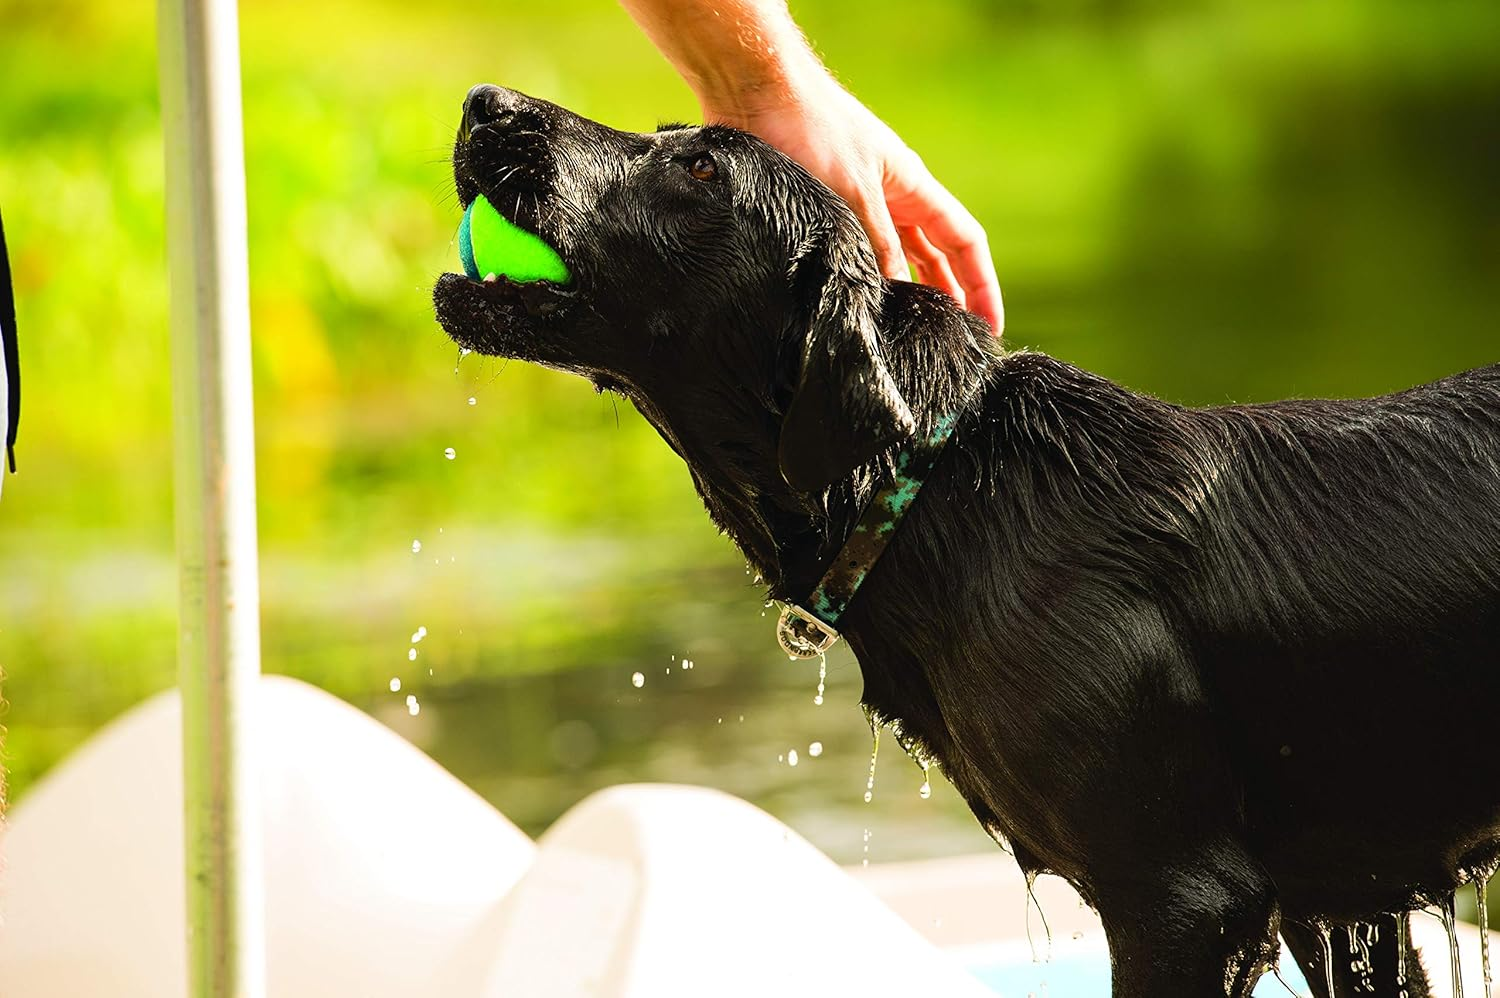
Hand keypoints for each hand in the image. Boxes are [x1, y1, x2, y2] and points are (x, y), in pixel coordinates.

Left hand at [706, 80, 1003, 335]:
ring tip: (909, 335)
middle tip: (951, 343)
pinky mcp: (822, 210)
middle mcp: (892, 196)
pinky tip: (858, 306)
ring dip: (906, 292)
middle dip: (948, 297)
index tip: (990, 327)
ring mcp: (858, 204)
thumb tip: (896, 296)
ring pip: (895, 257)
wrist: (753, 92)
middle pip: (935, 255)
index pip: (964, 241)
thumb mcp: (852, 194)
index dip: (982, 285)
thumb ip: (877, 245)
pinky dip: (865, 280)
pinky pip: (856, 253)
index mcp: (912, 186)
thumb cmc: (809, 129)